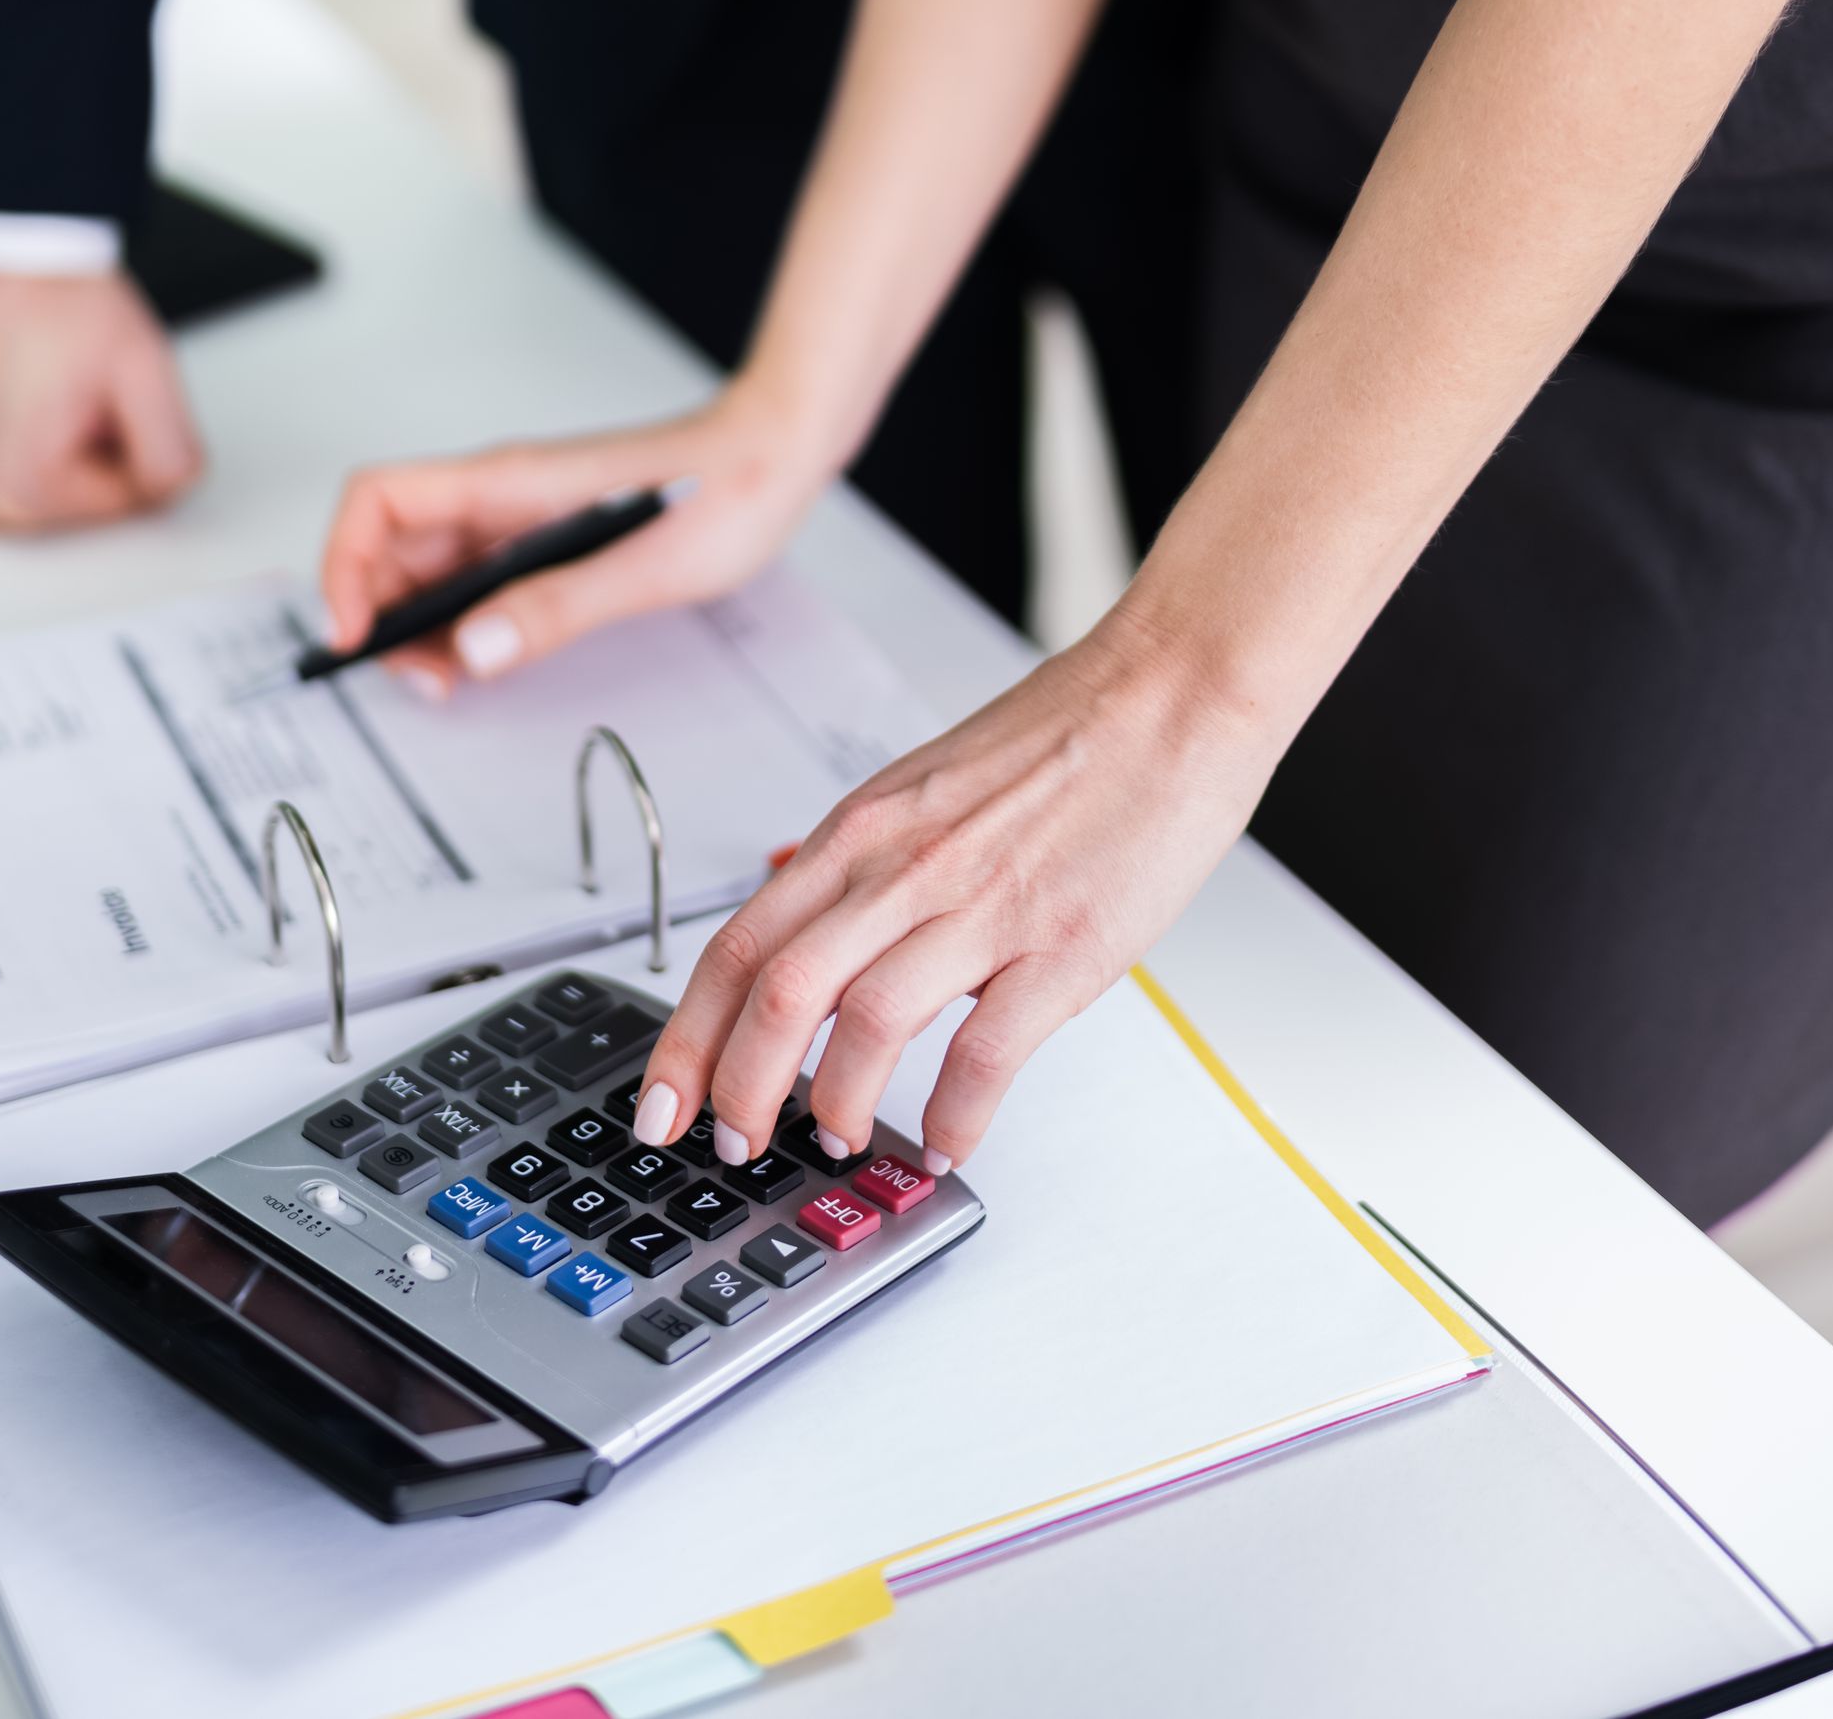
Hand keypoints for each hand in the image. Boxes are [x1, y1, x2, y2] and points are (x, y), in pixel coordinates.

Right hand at [0, 263, 202, 529]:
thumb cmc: (47, 290)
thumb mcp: (143, 368)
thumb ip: (175, 451)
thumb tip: (172, 486)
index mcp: (20, 494)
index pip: (130, 496)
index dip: (132, 434)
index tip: (103, 388)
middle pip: (75, 496)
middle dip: (87, 440)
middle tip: (66, 379)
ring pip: (33, 482)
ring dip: (44, 437)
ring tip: (30, 375)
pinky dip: (0, 431)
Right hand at [317, 389, 828, 697]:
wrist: (778, 451)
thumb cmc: (725, 491)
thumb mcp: (645, 567)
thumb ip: (557, 608)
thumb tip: (475, 652)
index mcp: (509, 482)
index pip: (378, 499)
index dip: (345, 563)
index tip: (357, 633)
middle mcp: (502, 493)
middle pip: (390, 543)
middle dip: (381, 614)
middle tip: (424, 681)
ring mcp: (521, 514)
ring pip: (429, 567)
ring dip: (420, 625)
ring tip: (454, 681)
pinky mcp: (546, 537)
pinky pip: (476, 578)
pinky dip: (463, 620)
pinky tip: (489, 657)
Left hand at [622, 612, 1284, 1173]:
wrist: (1173, 689)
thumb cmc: (1066, 737)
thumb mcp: (928, 787)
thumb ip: (869, 863)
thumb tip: (814, 935)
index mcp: (865, 830)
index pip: (739, 944)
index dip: (686, 1037)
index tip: (660, 1101)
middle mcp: (904, 867)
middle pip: (778, 993)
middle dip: (738, 1088)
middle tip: (733, 1143)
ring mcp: (983, 907)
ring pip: (864, 1025)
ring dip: (835, 1103)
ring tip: (838, 1140)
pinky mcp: (1064, 944)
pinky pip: (985, 1051)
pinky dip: (954, 1114)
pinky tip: (947, 1141)